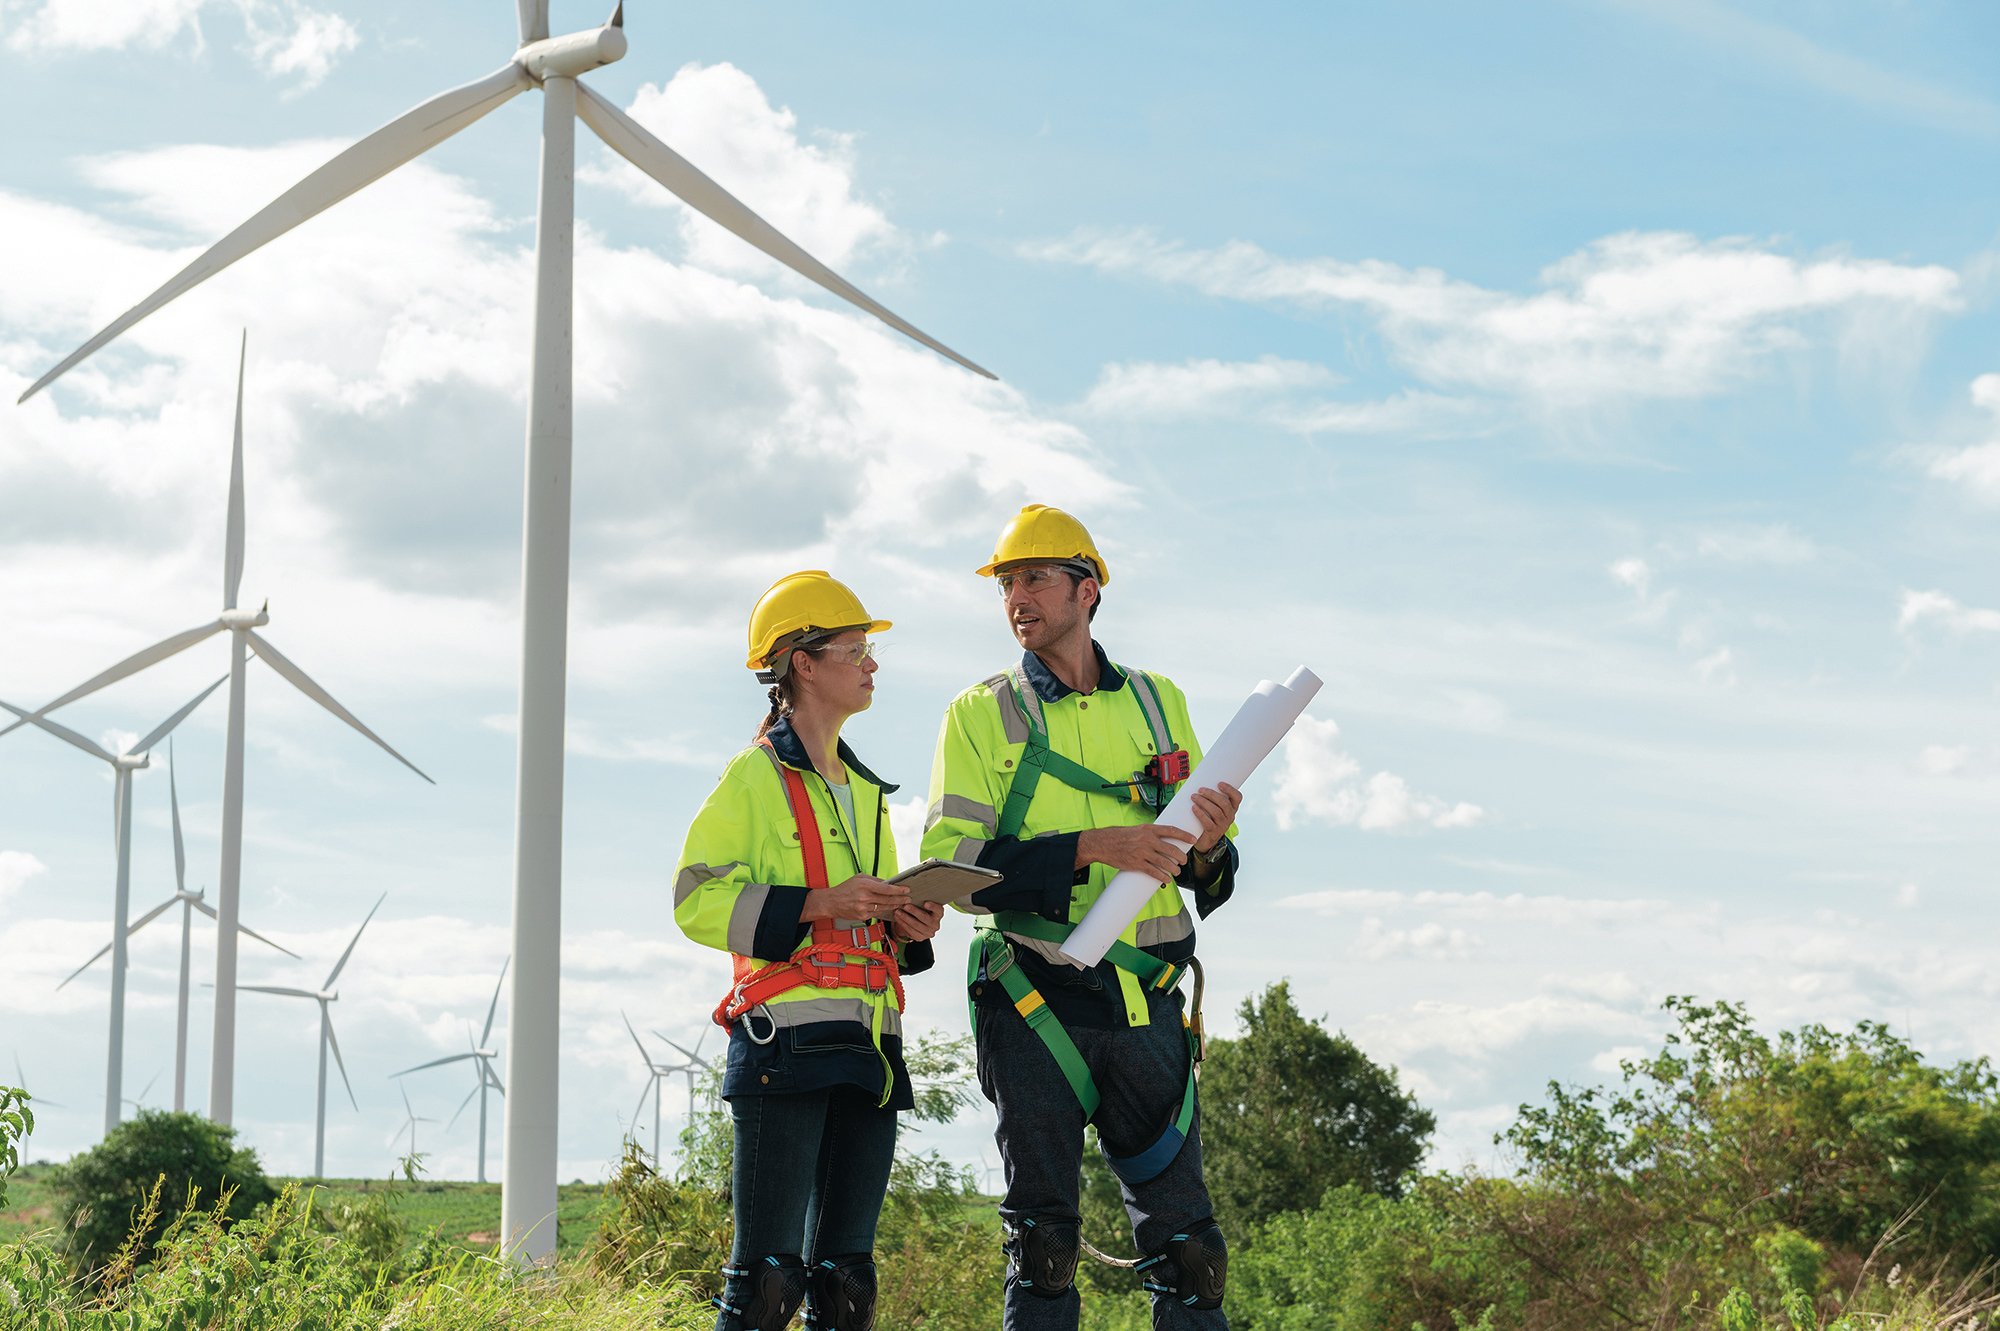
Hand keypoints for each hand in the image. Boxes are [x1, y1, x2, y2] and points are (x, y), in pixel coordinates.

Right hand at [802, 875, 908, 922]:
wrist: (831, 902)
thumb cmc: (845, 888)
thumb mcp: (859, 878)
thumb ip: (874, 880)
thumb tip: (888, 882)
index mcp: (864, 886)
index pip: (886, 889)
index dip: (898, 890)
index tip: (906, 889)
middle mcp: (864, 898)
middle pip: (888, 900)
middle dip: (900, 899)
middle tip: (908, 898)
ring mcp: (863, 908)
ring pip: (884, 908)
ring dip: (895, 906)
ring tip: (902, 903)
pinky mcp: (862, 916)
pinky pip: (877, 913)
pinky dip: (884, 910)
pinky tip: (891, 908)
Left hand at [889, 901, 944, 942]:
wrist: (918, 923)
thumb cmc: (921, 910)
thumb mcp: (924, 905)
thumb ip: (921, 901)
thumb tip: (912, 893)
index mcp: (938, 914)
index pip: (938, 910)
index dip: (933, 907)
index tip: (925, 903)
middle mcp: (935, 924)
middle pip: (925, 918)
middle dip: (914, 912)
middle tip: (906, 906)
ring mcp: (928, 932)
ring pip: (916, 925)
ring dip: (906, 918)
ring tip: (898, 912)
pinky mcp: (920, 937)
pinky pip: (910, 931)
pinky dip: (903, 923)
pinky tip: (897, 918)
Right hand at [1078, 824, 1193, 881]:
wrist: (1102, 843)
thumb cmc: (1118, 836)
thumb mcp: (1136, 829)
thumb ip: (1149, 834)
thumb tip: (1162, 840)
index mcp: (1148, 829)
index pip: (1171, 830)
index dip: (1184, 835)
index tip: (1193, 839)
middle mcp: (1147, 840)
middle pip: (1171, 849)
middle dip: (1181, 857)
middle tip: (1184, 861)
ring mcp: (1142, 852)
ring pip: (1164, 862)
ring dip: (1173, 869)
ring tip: (1176, 871)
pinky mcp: (1136, 864)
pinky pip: (1154, 872)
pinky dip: (1162, 877)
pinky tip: (1166, 879)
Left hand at [1187, 782, 1241, 853]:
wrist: (1205, 840)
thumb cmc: (1208, 818)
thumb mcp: (1214, 808)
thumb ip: (1211, 798)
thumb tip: (1199, 781)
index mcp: (1232, 808)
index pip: (1237, 797)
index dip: (1230, 789)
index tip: (1219, 783)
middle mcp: (1230, 817)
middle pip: (1224, 803)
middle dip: (1212, 794)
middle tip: (1200, 789)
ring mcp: (1222, 825)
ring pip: (1216, 812)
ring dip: (1204, 802)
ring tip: (1194, 797)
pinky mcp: (1213, 832)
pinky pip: (1208, 822)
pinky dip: (1200, 814)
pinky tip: (1194, 808)